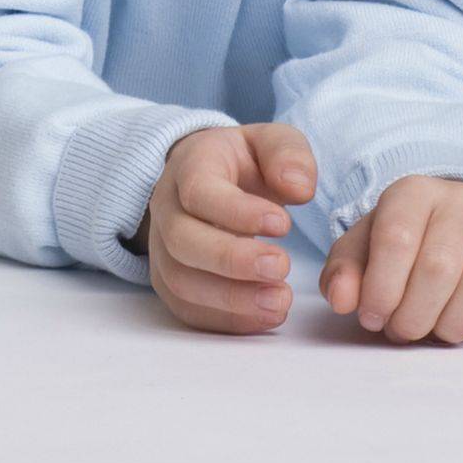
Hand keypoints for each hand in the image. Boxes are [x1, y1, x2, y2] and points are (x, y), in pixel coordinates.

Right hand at [142, 123, 315, 334]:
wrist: (207, 181)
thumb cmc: (242, 163)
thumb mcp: (269, 142)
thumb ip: (288, 155)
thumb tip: (299, 188)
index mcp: (189, 167)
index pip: (200, 192)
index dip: (238, 213)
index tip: (284, 224)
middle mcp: (166, 208)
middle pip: (183, 241)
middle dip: (232, 260)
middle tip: (282, 267)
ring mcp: (163, 249)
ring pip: (181, 282)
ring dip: (231, 299)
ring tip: (280, 301)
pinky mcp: (170, 283)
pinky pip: (188, 310)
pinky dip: (226, 320)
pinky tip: (265, 316)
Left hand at [320, 176, 462, 343]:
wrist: (455, 230)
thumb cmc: (402, 245)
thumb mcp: (364, 250)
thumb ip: (344, 272)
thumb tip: (344, 300)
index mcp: (414, 192)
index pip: (396, 239)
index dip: (380, 289)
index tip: (371, 318)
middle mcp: (462, 200)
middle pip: (439, 267)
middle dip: (413, 315)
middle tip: (402, 332)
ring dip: (450, 325)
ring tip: (433, 331)